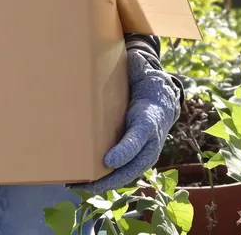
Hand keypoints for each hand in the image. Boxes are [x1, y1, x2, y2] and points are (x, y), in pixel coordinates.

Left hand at [70, 51, 179, 193]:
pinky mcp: (136, 159)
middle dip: (107, 178)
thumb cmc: (148, 87)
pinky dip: (103, 181)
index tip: (107, 161)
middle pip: (130, 168)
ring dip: (101, 184)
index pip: (137, 139)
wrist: (163, 102)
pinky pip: (121, 174)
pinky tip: (83, 183)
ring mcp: (144, 155)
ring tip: (76, 185)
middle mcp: (149, 144)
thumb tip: (133, 56)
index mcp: (149, 122)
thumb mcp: (145, 74)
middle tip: (84, 181)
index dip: (124, 151)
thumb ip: (138, 68)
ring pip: (124, 176)